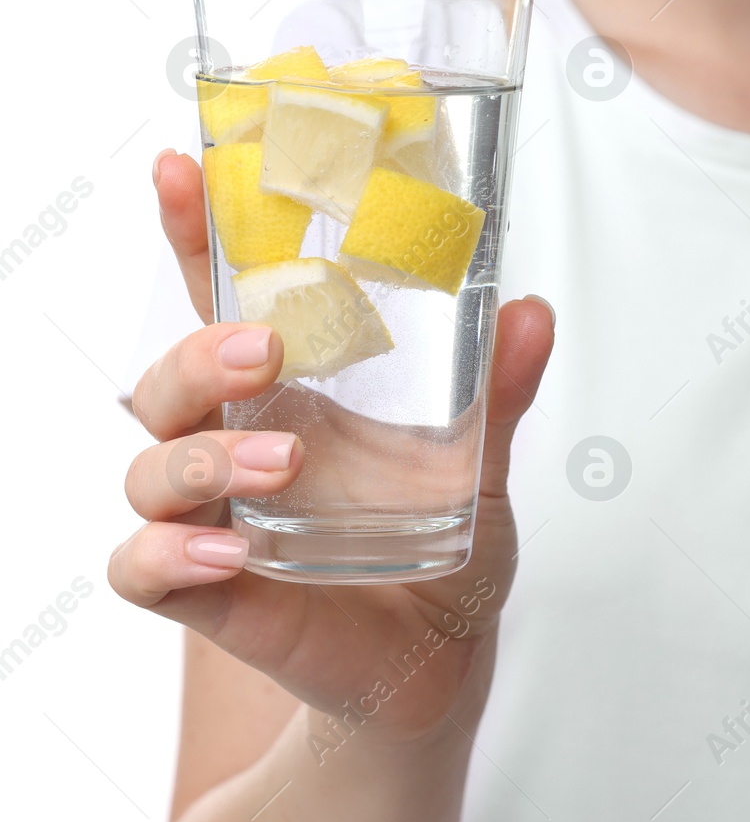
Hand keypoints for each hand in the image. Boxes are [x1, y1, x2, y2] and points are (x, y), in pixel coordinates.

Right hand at [109, 151, 554, 743]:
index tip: (184, 167)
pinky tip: (230, 554)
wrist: (441, 655)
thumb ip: (498, 393)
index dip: (194, 237)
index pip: (222, 302)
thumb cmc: (446, 544)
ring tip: (285, 459)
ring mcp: (218, 517)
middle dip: (199, 352)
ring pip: (149, 466)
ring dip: (202, 455)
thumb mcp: (481, 465)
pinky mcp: (211, 590)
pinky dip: (170, 553)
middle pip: (166, 378)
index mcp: (293, 393)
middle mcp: (238, 444)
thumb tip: (532, 310)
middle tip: (267, 348)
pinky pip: (144, 565)